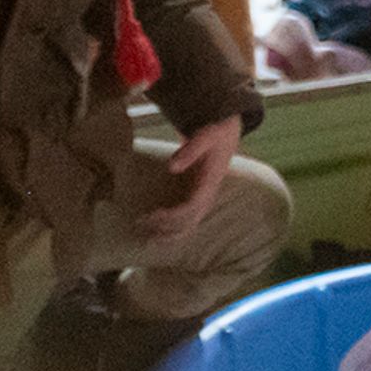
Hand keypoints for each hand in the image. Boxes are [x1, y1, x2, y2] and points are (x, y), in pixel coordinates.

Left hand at [141, 113, 242, 239]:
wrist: (226, 133)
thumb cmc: (216, 132)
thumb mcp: (206, 135)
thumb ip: (190, 150)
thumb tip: (172, 167)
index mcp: (211, 181)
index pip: (193, 206)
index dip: (174, 214)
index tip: (154, 215)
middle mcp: (208, 194)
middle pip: (190, 221)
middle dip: (168, 229)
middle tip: (143, 229)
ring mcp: (203, 197)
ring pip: (189, 224)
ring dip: (169, 233)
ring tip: (148, 238)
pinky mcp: (196, 196)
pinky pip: (186, 218)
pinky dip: (172, 227)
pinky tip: (157, 231)